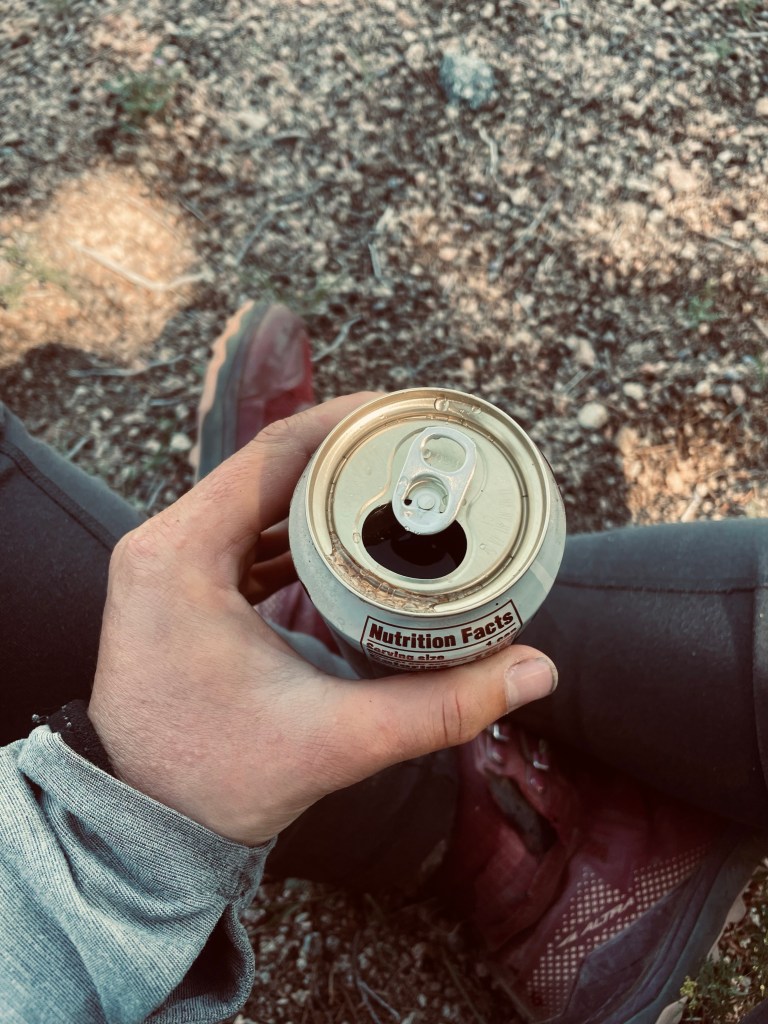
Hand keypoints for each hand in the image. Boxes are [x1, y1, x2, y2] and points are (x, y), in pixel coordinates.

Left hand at [88, 395, 556, 845]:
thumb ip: (440, 706)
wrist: (142, 828)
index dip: (347, 424)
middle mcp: (163, 544)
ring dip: (320, 490)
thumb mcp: (336, 739)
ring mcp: (166, 566)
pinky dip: (294, 527)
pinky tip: (346, 536)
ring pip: (254, 499)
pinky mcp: (178, 589)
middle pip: (266, 469)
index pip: (273, 454)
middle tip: (415, 451)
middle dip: (345, 455)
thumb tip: (533, 671)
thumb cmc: (213, 783)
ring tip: (390, 485)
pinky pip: (242, 533)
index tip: (408, 414)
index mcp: (181, 554)